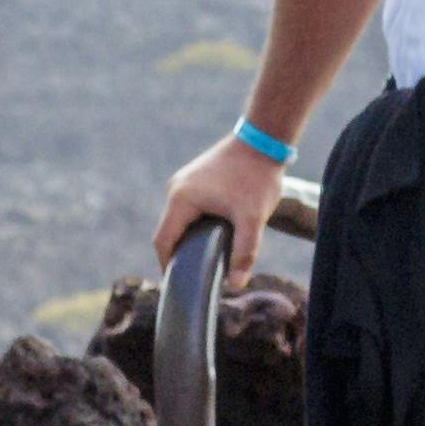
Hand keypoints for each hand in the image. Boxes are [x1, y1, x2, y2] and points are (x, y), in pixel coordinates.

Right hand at [150, 132, 285, 279]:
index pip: (163, 241)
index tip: (178, 283)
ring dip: (187, 237)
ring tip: (205, 256)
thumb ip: (244, 253)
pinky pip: (185, 208)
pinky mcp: (192, 179)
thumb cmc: (256, 178)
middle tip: (196, 274)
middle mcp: (175, 189)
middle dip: (179, 253)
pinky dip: (193, 224)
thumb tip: (235, 284)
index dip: (167, 265)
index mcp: (181, 199)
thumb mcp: (252, 219)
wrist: (262, 141)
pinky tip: (212, 232)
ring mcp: (182, 182)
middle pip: (167, 231)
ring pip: (176, 219)